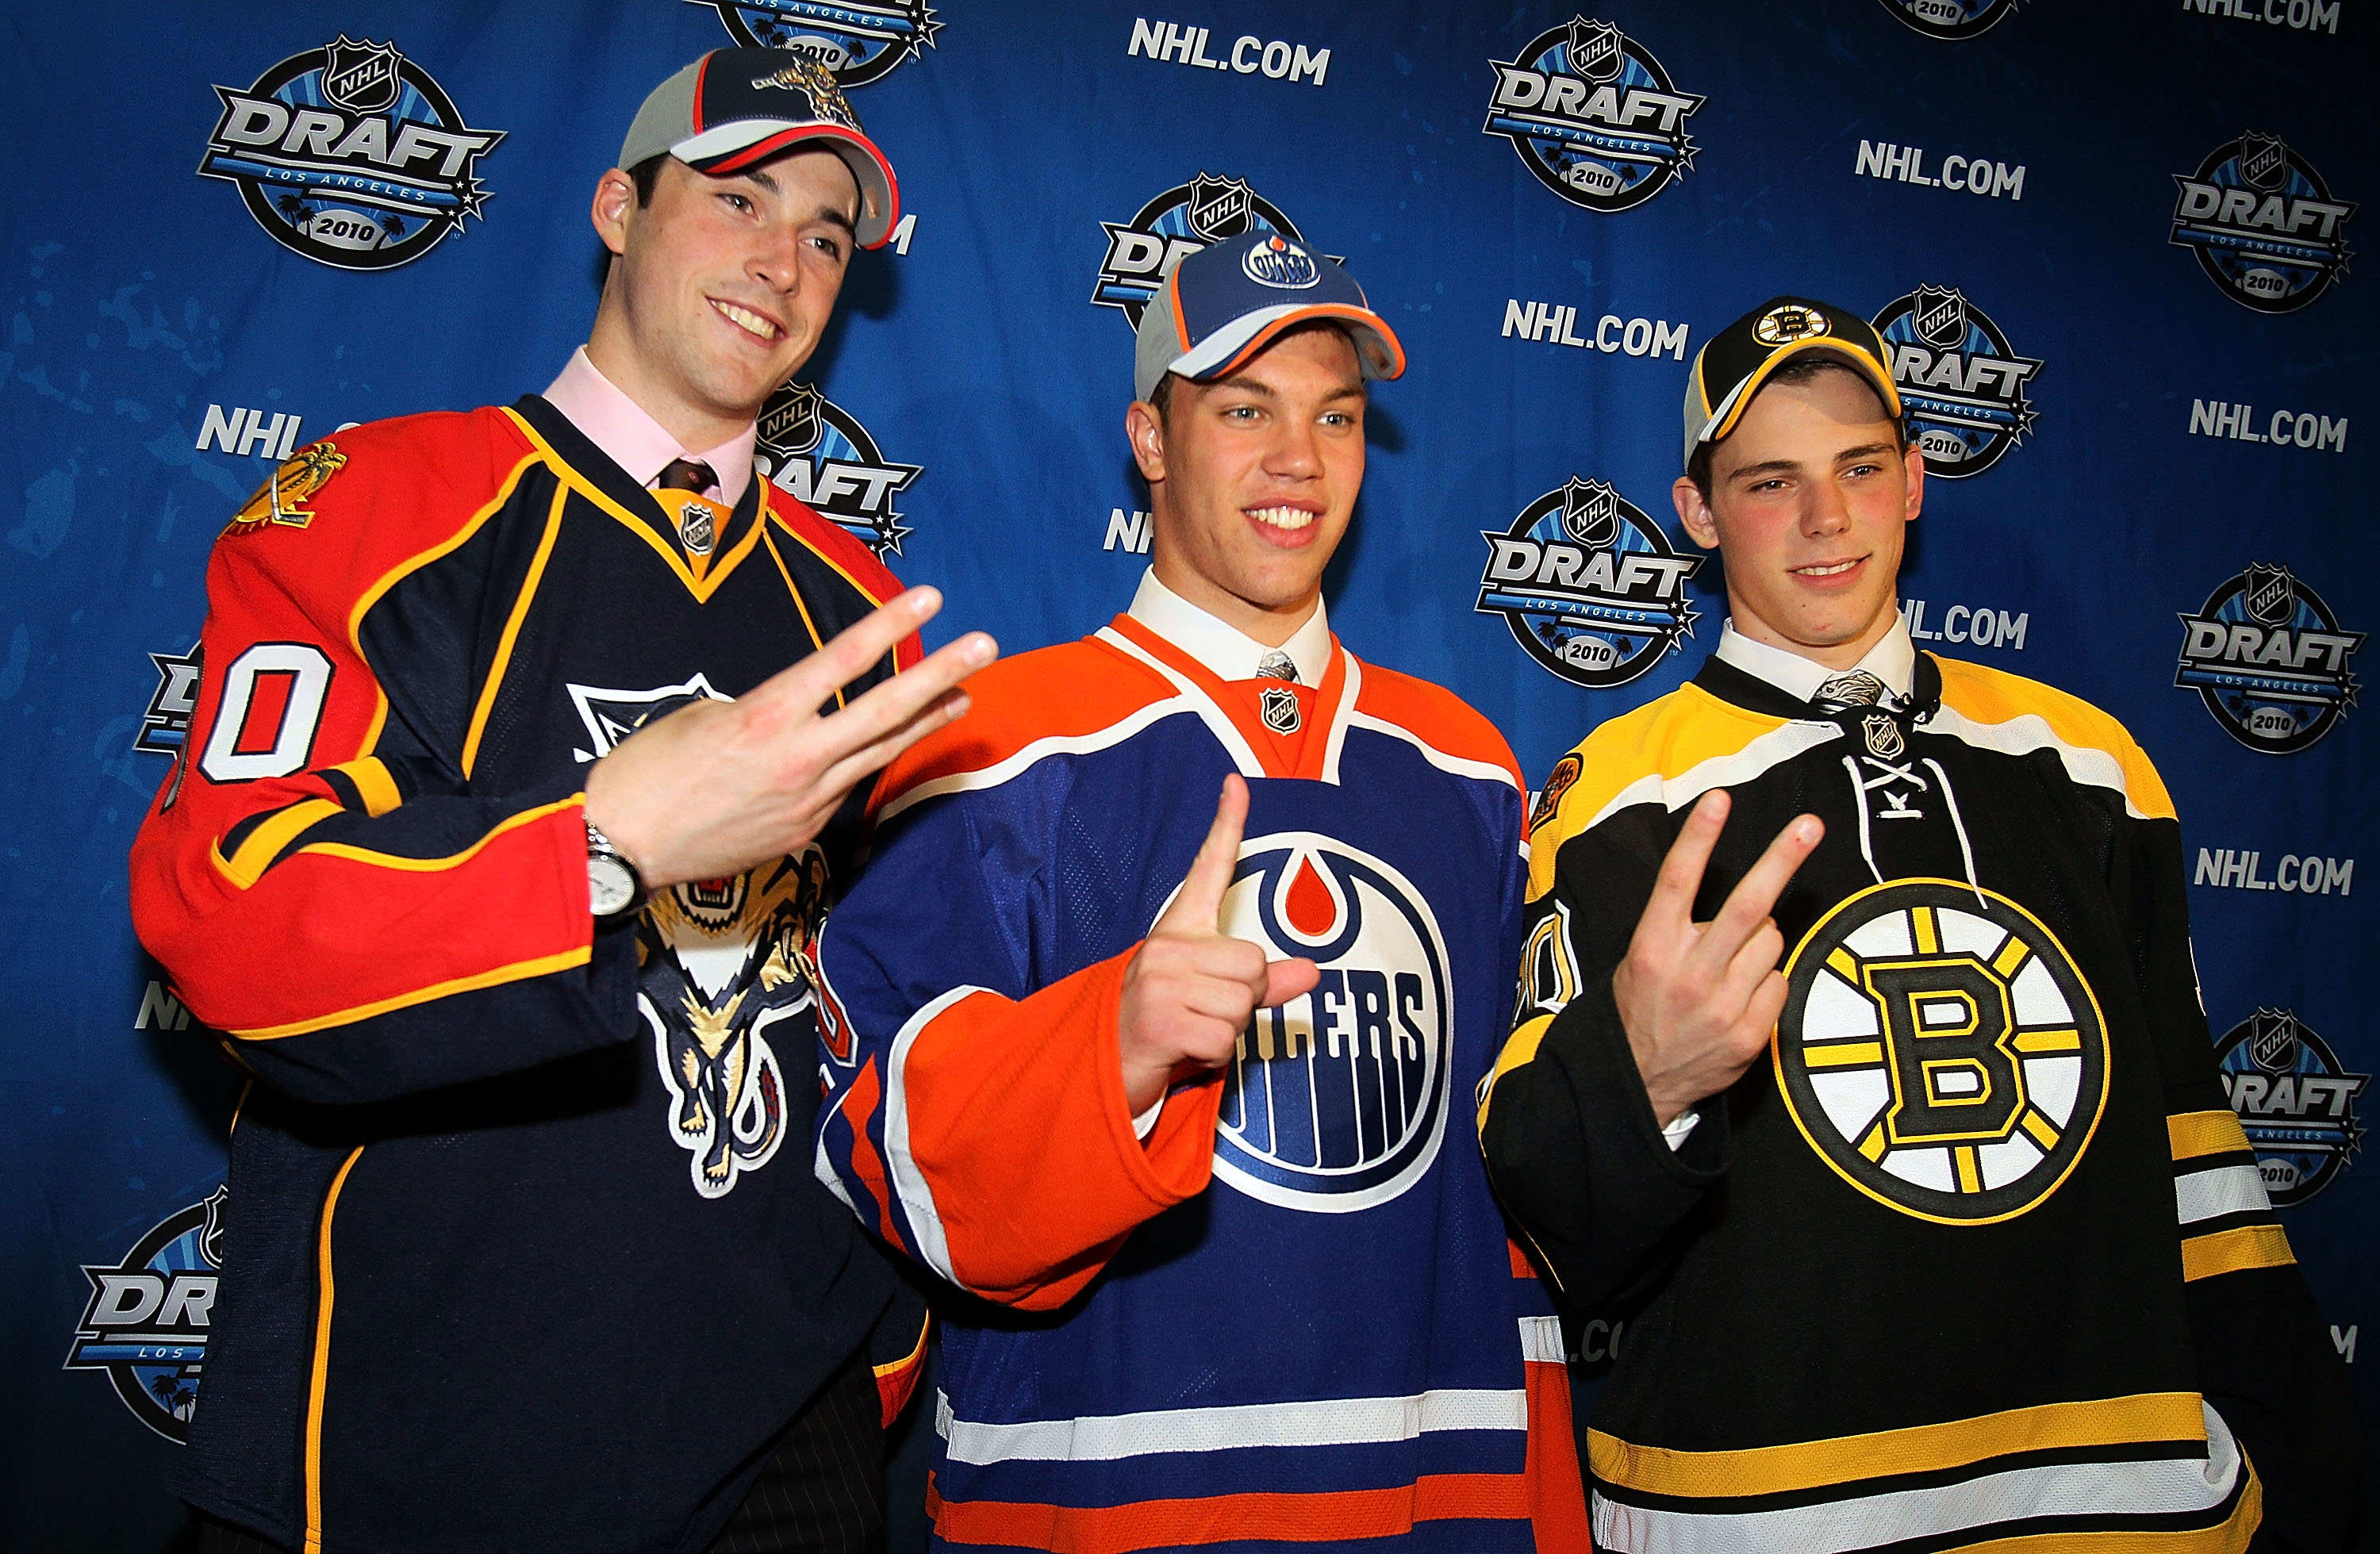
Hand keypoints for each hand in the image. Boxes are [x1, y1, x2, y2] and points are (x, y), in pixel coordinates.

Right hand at [584, 587, 995, 888]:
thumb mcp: (705, 715)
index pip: (844, 661)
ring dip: (924, 722)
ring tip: (961, 696)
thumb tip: (799, 716)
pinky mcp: (804, 833)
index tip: (931, 599)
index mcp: (767, 717)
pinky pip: (843, 788)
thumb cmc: (649, 771)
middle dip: (940, 674)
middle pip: (885, 710)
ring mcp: (808, 801)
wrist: (622, 847)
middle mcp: (799, 759)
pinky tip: (879, 747)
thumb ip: (767, 711)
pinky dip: (863, 762)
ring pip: (879, 752)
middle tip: (984, 646)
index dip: (891, 626)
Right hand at [1117, 775, 1320, 1114]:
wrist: (1106, 1065)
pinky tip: (1183, 1051)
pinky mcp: (1160, 1021)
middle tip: (1205, 1013)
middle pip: (1254, 964)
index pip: (1208, 870)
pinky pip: (1224, 1040)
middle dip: (1245, 1001)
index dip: (1226, 825)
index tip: (1236, 783)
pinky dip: (1213, 1057)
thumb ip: (1262, 983)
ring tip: (1192, 1031)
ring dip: (1228, 1031)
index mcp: (1179, 931)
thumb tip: (1313, 971)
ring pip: (1243, 1006)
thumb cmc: (1166, 1025)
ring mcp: (1160, 982)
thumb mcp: (1212, 995)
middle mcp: (1167, 947)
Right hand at [1612, 790, 1822, 1126]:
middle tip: (1810, 826)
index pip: (1678, 882)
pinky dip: (1767, 981)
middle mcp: (1689, 973)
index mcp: (1654, 948)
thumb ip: (1684, 928)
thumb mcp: (1640, 960)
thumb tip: (1751, 897)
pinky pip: (1779, 982)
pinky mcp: (1748, 1033)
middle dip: (1781, 860)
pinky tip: (1741, 995)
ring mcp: (1722, 1005)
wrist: (1638, 1084)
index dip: (1700, 837)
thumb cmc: (1642, 1009)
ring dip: (1762, 940)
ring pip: (1771, 941)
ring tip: (1732, 963)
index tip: (1720, 799)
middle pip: (1746, 906)